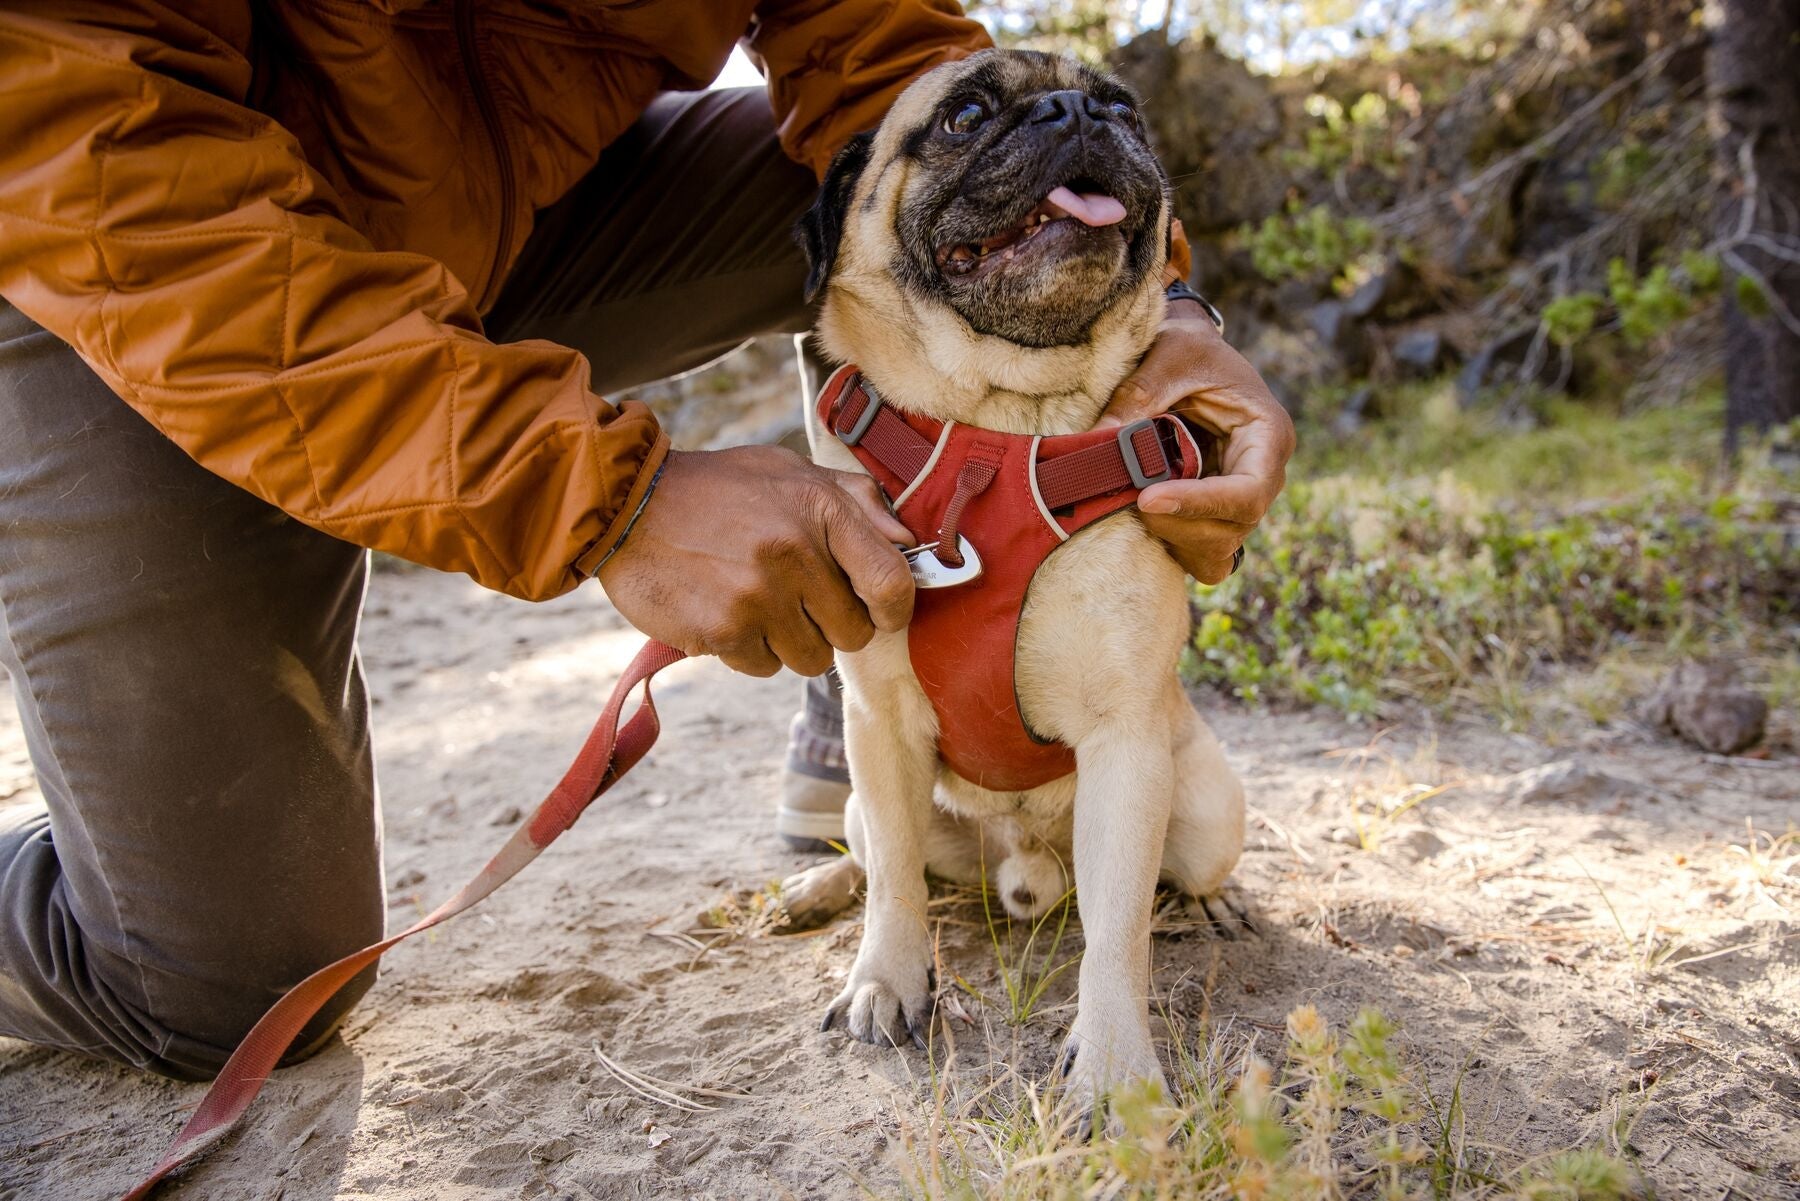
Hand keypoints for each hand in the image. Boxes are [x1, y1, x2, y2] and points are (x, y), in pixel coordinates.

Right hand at [597, 445, 914, 675]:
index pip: (892, 582)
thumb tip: (910, 541)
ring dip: (790, 641)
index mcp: (820, 509)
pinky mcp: (722, 631)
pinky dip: (749, 650)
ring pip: (810, 658)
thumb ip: (856, 500)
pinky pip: (763, 666)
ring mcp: (758, 597)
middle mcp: (794, 554)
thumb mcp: (790, 472)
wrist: (628, 504)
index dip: (894, 609)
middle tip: (800, 600)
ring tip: (758, 602)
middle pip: (852, 633)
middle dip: (832, 625)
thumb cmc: (719, 489)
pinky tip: (726, 612)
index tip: (881, 611)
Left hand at [1098, 301, 1295, 583]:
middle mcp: (1263, 474)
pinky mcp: (1216, 512)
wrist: (1189, 351)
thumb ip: (1138, 396)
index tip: (1147, 498)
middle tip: (1129, 501)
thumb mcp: (1169, 355)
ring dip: (1173, 537)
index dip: (1199, 504)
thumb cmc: (1187, 346)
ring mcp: (1240, 498)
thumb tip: (1098, 440)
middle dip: (1178, 523)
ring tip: (1132, 504)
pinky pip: (1205, 554)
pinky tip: (1146, 519)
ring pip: (1218, 548)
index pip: (1248, 492)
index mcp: (1267, 435)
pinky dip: (1176, 547)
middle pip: (1233, 528)